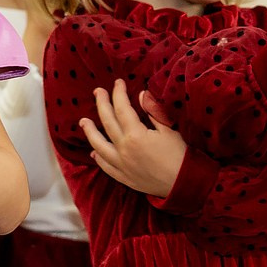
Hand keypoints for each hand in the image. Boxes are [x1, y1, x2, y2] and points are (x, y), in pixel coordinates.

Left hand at [79, 81, 186, 197]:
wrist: (183, 183)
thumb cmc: (179, 155)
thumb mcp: (169, 129)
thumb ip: (153, 111)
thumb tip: (141, 94)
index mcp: (135, 135)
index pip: (122, 108)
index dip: (118, 93)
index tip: (118, 83)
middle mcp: (124, 148)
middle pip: (107, 122)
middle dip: (101, 104)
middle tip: (97, 92)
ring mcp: (121, 164)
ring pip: (99, 145)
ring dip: (90, 132)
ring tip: (83, 122)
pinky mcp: (123, 176)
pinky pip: (106, 166)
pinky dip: (98, 158)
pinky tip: (94, 152)